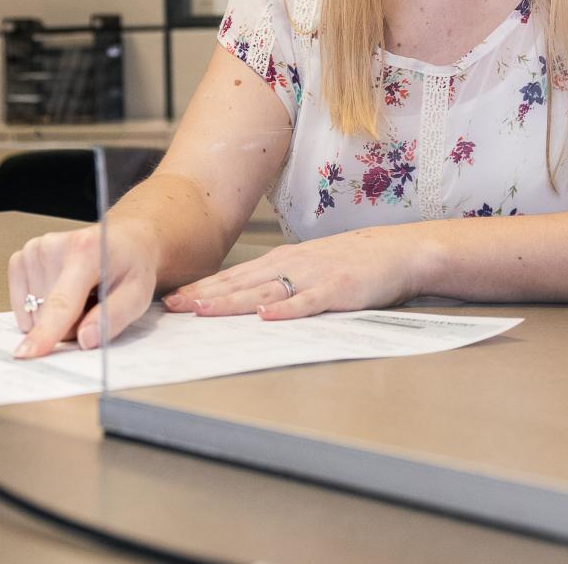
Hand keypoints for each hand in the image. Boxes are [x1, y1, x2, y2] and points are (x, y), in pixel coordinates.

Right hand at [6, 220, 160, 357]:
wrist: (124, 241)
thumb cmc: (130, 266)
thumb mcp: (137, 294)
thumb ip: (113, 318)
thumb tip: (85, 340)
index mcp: (85, 252)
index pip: (62, 302)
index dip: (46, 331)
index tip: (28, 352)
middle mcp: (54, 246)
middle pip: (48, 314)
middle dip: (69, 324)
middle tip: (92, 305)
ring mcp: (35, 250)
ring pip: (34, 312)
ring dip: (56, 315)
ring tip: (79, 295)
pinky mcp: (22, 257)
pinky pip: (22, 302)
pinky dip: (39, 307)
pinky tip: (59, 291)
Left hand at [161, 225, 431, 319]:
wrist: (395, 251)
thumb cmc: (350, 261)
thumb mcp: (306, 265)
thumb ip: (276, 280)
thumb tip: (242, 298)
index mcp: (280, 260)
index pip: (232, 276)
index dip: (201, 288)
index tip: (173, 297)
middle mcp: (289, 265)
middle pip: (238, 283)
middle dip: (203, 295)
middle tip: (172, 305)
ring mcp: (312, 276)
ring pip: (263, 291)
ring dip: (230, 301)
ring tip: (202, 310)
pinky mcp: (337, 290)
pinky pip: (307, 302)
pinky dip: (285, 310)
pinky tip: (264, 316)